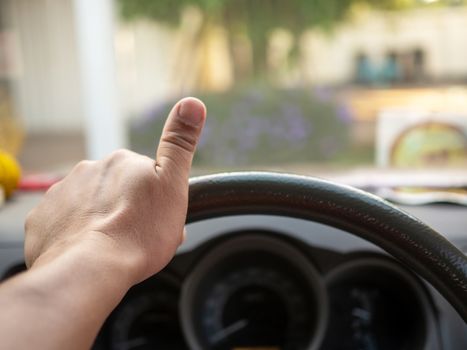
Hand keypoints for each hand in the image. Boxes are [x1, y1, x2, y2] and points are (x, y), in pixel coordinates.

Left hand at [24, 97, 205, 285]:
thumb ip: (180, 142)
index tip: (155, 218)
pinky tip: (89, 249)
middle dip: (127, 208)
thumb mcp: (173, 184)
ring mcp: (61, 194)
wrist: (91, 268)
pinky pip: (65, 222)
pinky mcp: (43, 220)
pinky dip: (76, 233)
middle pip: (116, 190)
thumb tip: (193, 103)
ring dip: (101, 220)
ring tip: (113, 246)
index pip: (143, 176)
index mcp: (122, 161)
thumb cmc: (139, 232)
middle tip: (137, 235)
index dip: (154, 199)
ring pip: (90, 205)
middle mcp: (89, 170)